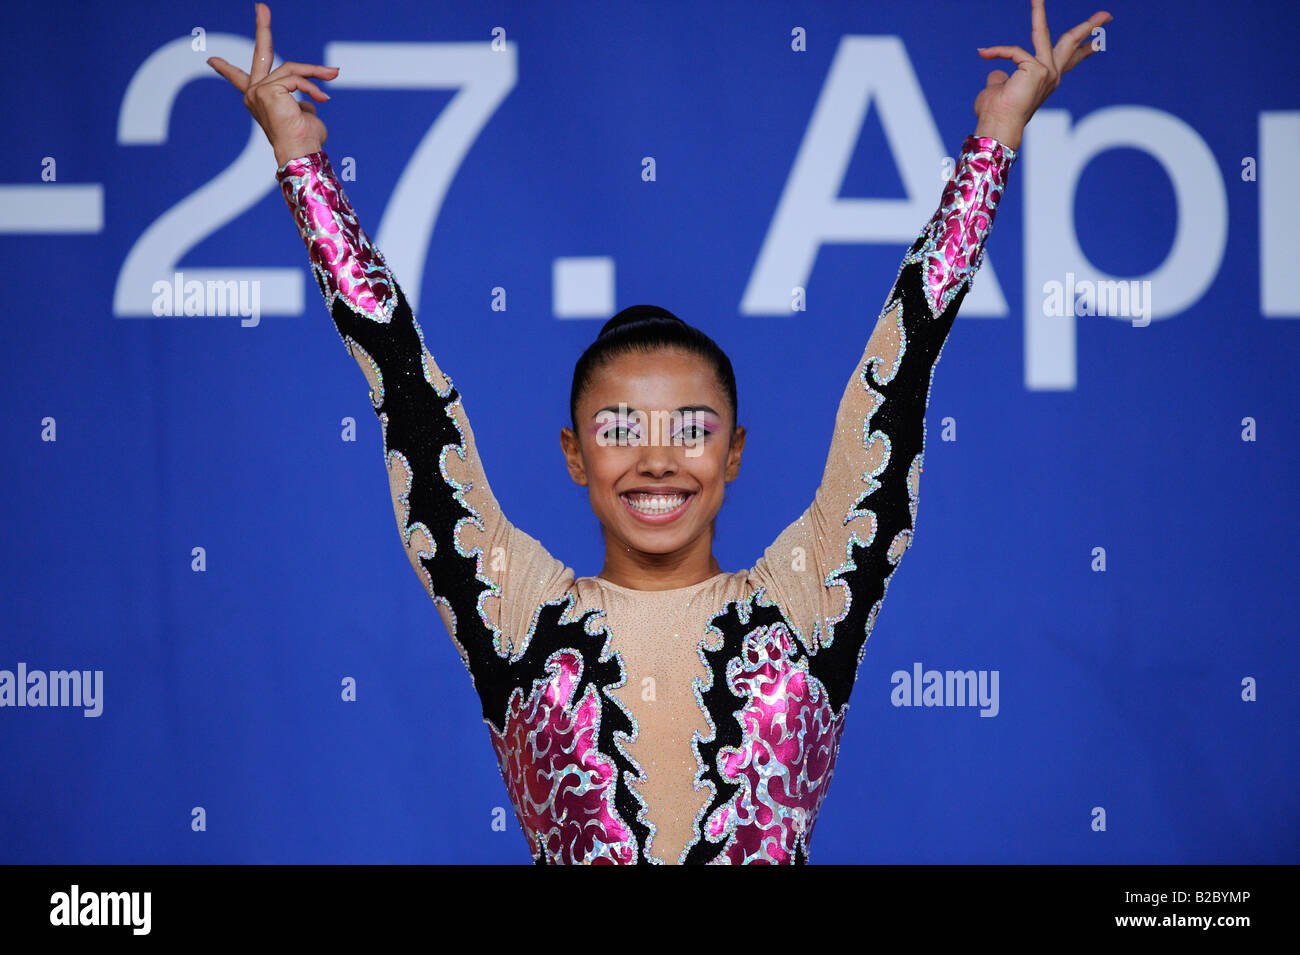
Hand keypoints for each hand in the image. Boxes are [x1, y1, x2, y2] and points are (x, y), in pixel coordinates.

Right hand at [206, 2, 338, 166]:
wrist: (301, 154)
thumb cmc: (305, 140)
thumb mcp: (304, 113)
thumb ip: (302, 100)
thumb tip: (313, 96)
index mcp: (259, 99)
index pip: (240, 80)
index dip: (226, 70)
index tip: (211, 60)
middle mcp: (254, 94)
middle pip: (260, 55)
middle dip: (262, 29)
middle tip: (261, 7)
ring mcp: (258, 90)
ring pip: (292, 69)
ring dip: (316, 72)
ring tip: (333, 74)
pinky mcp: (267, 90)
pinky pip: (297, 78)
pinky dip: (312, 86)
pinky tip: (322, 98)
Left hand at [973, 0, 1112, 150]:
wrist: (997, 127)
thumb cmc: (996, 114)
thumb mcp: (999, 90)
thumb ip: (1001, 77)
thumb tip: (996, 71)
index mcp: (1046, 80)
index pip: (1069, 61)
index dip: (1084, 50)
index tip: (1098, 41)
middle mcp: (1052, 76)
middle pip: (1071, 44)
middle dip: (1088, 26)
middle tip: (1107, 13)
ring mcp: (1047, 72)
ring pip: (1043, 34)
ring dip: (1038, 13)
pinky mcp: (1037, 68)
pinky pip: (1014, 51)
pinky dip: (997, 51)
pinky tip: (984, 53)